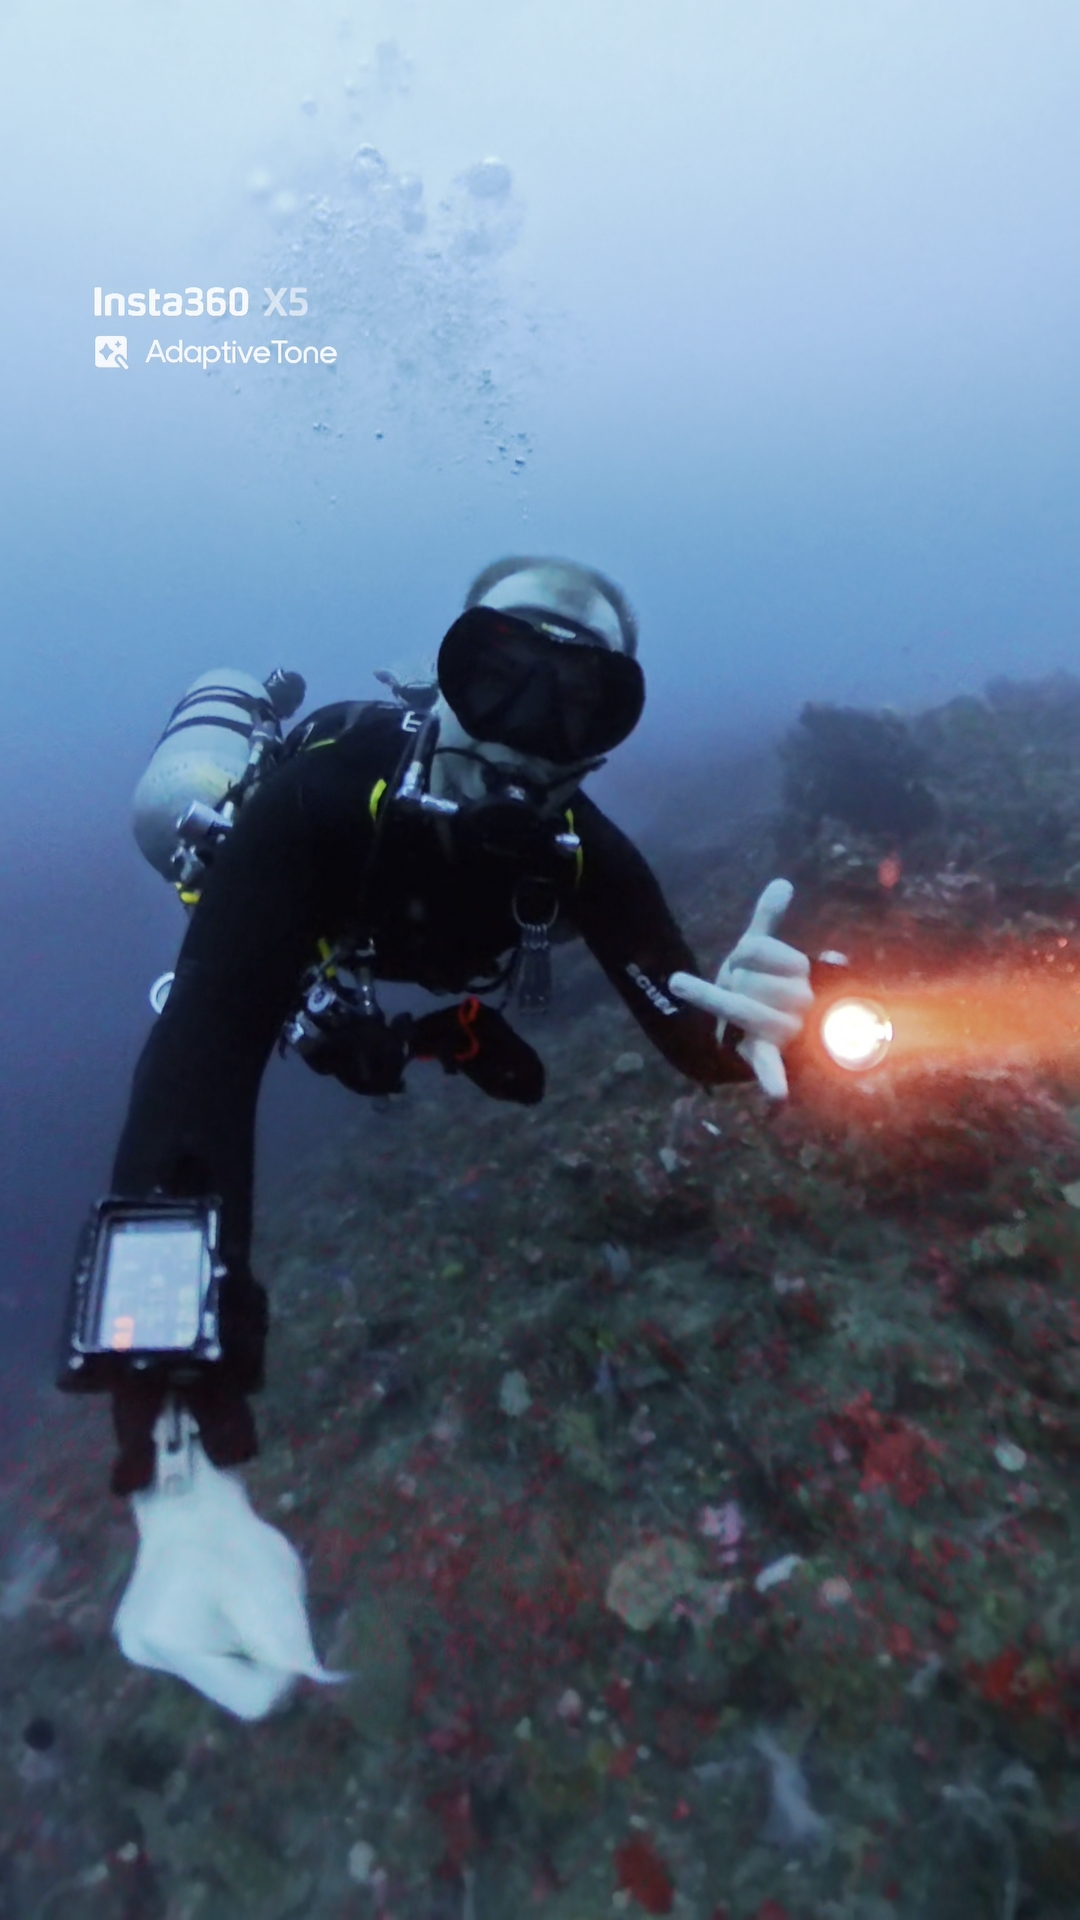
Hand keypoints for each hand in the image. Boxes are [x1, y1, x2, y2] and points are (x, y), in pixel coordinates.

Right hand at [113, 1412, 342, 1720]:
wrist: (189, 1499)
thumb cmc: (237, 1538)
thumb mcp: (277, 1585)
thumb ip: (291, 1640)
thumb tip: (307, 1681)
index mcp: (173, 1642)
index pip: (250, 1701)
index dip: (281, 1676)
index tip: (289, 1638)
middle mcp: (145, 1653)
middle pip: (231, 1688)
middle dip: (258, 1658)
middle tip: (261, 1610)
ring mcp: (138, 1646)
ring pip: (215, 1672)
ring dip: (238, 1646)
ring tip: (234, 1598)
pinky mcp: (141, 1636)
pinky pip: (199, 1654)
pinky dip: (219, 1636)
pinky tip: (213, 1599)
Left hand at [668, 878, 812, 1098]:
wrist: (749, 1027)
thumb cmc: (757, 985)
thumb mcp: (758, 951)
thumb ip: (768, 919)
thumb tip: (782, 883)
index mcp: (801, 975)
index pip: (774, 954)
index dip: (751, 952)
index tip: (741, 956)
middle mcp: (800, 1003)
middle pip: (756, 981)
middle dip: (734, 975)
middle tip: (727, 977)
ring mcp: (784, 1031)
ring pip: (747, 1012)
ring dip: (712, 998)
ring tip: (677, 983)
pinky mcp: (765, 1055)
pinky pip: (773, 1068)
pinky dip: (774, 1081)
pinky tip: (776, 1096)